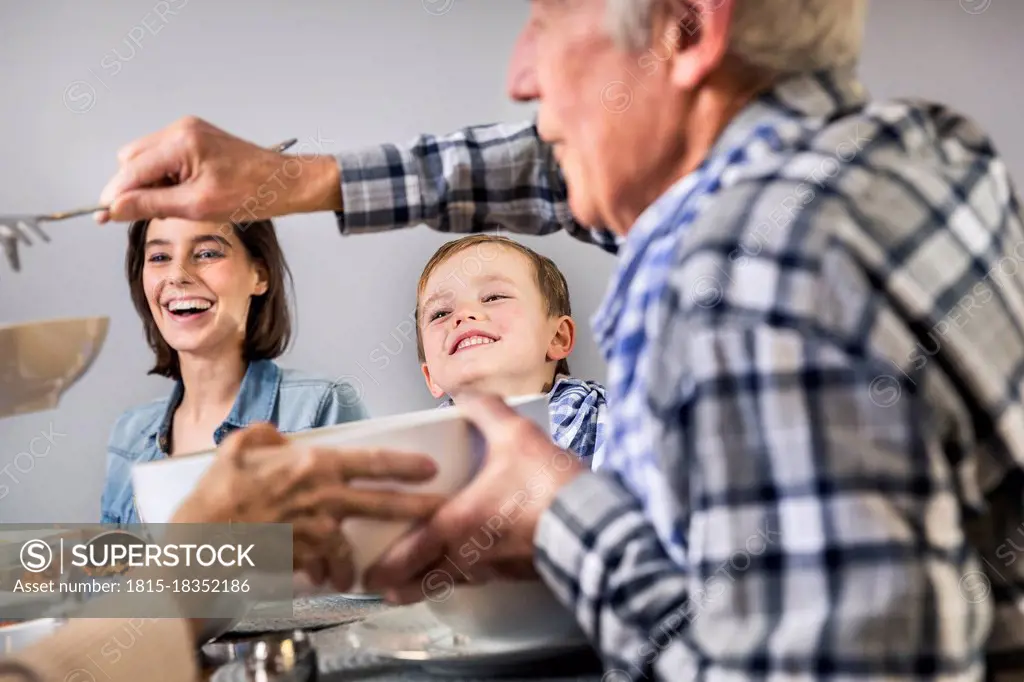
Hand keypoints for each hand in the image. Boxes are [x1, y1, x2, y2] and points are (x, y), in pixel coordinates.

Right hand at [97, 116, 341, 223]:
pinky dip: (166, 179)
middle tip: (152, 214)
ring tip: (177, 206)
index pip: (131, 169)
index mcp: (181, 141)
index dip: (115, 195)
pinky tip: (184, 196)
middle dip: (134, 188)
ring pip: (146, 159)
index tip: (102, 217)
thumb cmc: (253, 193)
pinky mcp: (197, 139)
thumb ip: (152, 205)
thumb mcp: (198, 206)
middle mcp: (181, 130)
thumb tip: (114, 208)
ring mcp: (189, 132)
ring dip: (151, 185)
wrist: (287, 183)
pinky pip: (165, 158)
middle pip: (132, 160)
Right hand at [172, 423, 444, 591]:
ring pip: (351, 546)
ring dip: (352, 562)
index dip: (404, 465)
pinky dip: (323, 574)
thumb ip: (263, 435)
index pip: (372, 461)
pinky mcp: (306, 558)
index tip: (428, 469)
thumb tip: (275, 433)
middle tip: (440, 512)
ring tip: (354, 572)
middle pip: (382, 504)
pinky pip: (324, 567)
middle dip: (417, 508)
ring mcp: (317, 530)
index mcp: (314, 465)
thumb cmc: (217, 494)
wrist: (201, 540)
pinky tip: (320, 579)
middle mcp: (324, 497)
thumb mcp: (238, 448)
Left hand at [363, 393, 585, 601]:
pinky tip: (472, 571)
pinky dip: (468, 578)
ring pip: (454, 583)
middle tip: (385, 588)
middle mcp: (470, 552)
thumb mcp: (515, 435)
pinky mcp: (520, 572)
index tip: (369, 572)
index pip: (411, 551)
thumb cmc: (547, 486)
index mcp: (458, 522)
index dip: (388, 565)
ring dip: (431, 587)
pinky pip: (484, 579)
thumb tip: (467, 395)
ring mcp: (496, 567)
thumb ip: (486, 412)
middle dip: (402, 586)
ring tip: (417, 587)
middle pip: (426, 580)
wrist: (590, 523)